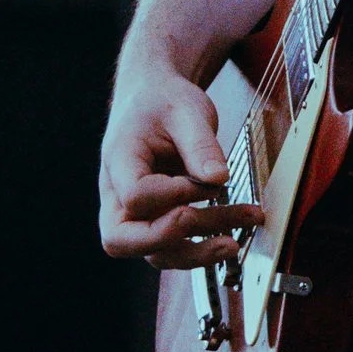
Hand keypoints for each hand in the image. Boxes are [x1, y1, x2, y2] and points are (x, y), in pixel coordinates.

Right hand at [98, 65, 261, 268]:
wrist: (154, 99)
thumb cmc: (162, 102)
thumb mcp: (186, 110)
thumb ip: (200, 144)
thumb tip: (218, 178)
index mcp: (119, 160)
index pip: (134, 196)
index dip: (172, 195)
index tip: (205, 181)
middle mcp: (117, 194)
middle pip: (121, 240)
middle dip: (170, 241)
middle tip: (211, 231)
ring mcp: (134, 213)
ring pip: (153, 252)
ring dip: (197, 251)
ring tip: (235, 242)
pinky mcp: (156, 222)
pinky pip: (172, 248)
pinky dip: (202, 248)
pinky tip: (233, 236)